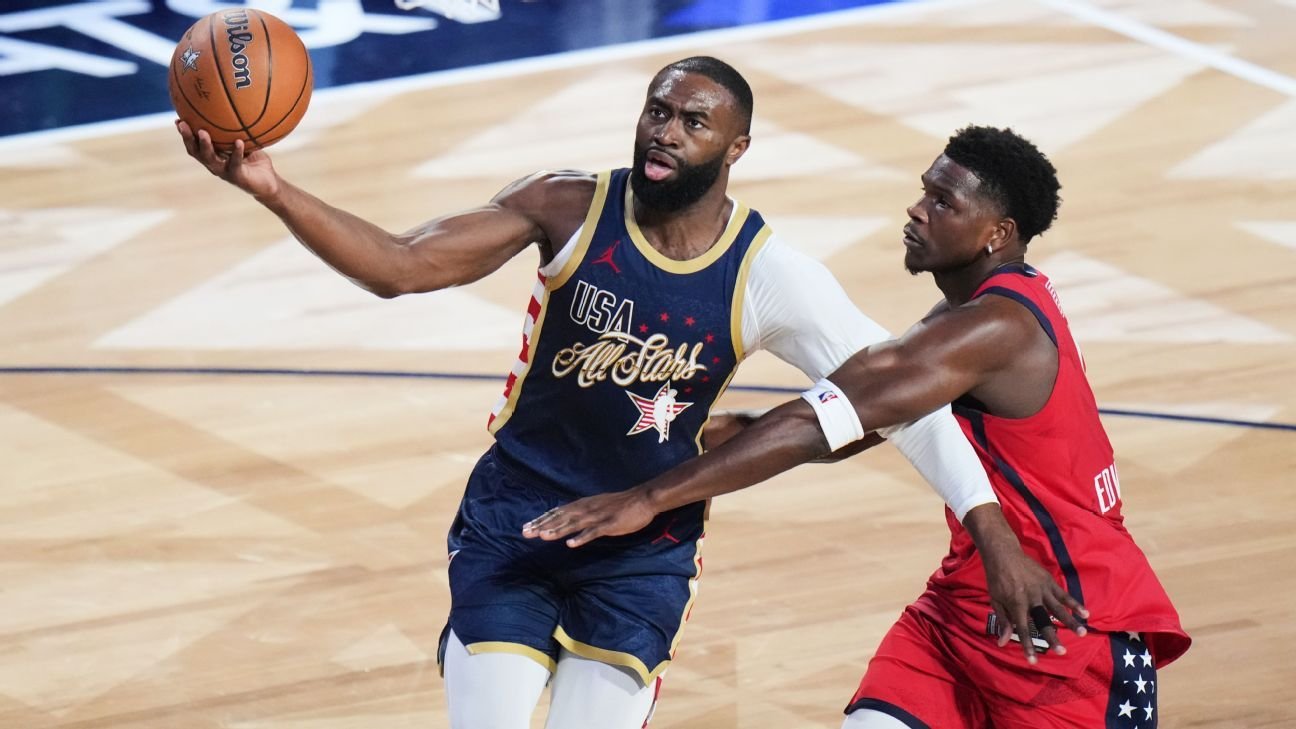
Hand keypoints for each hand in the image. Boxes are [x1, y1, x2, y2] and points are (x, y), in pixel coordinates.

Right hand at [176, 120, 280, 199]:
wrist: (269, 183)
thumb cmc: (255, 161)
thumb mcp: (246, 142)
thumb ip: (237, 130)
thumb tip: (235, 107)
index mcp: (213, 156)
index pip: (194, 145)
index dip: (185, 134)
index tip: (178, 120)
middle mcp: (214, 164)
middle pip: (195, 151)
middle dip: (187, 138)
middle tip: (182, 124)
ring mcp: (224, 171)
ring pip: (210, 158)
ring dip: (205, 145)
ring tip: (203, 133)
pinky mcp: (237, 176)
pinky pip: (235, 163)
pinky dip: (236, 152)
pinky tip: (238, 141)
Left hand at [521, 488, 655, 546]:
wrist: (643, 499)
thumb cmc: (621, 504)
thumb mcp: (597, 505)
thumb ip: (582, 511)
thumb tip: (567, 517)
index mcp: (583, 505)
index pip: (557, 512)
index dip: (541, 519)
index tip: (527, 527)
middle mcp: (586, 509)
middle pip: (560, 518)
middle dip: (542, 525)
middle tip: (525, 533)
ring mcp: (597, 516)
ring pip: (573, 524)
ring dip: (557, 530)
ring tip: (543, 536)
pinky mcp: (609, 524)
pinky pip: (593, 532)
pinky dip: (582, 538)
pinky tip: (571, 544)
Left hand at [983, 546, 1088, 664]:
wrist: (1003, 553)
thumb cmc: (997, 579)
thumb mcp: (995, 600)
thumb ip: (1003, 621)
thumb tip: (1003, 643)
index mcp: (1016, 604)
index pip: (1023, 629)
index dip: (1027, 646)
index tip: (1033, 661)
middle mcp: (1031, 598)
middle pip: (1044, 620)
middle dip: (1052, 637)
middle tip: (1062, 651)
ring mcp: (1042, 589)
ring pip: (1058, 608)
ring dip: (1071, 621)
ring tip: (1082, 633)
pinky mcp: (1049, 581)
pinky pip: (1064, 594)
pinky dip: (1074, 604)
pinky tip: (1085, 613)